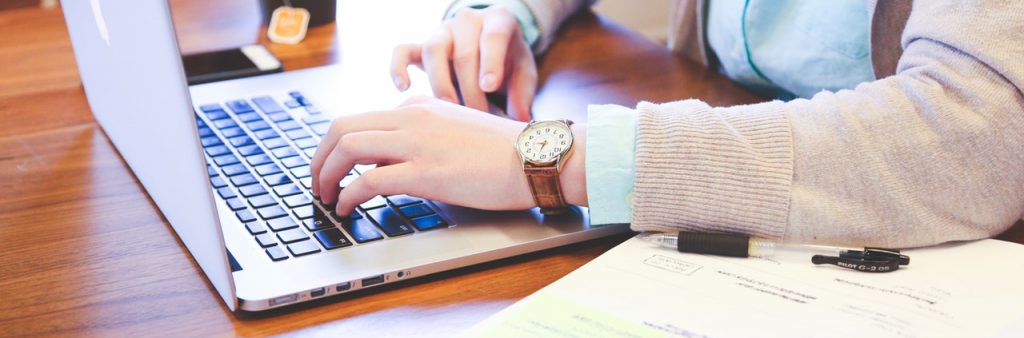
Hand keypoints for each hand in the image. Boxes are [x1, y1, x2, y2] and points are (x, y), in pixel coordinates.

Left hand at [311, 96, 586, 214]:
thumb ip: (423, 138)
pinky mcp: (425, 172)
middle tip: (316, 182)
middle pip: (342, 127)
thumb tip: (392, 163)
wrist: (535, 157)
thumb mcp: (455, 131)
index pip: (361, 120)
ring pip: (348, 148)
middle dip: (319, 157)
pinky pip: (368, 180)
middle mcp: (412, 118)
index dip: (336, 147)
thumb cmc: (504, 152)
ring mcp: (417, 143)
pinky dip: (348, 195)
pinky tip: (347, 208)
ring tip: (325, 197)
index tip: (332, 167)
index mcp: (418, 107)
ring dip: (326, 174)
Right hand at [390, 5, 536, 121]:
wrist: (490, 46)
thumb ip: (523, 94)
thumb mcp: (523, 72)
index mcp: (498, 20)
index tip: (489, 87)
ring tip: (450, 111)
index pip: (493, 37)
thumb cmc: (509, 61)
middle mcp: (468, 21)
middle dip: (470, 89)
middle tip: (478, 117)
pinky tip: (404, 88)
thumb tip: (519, 120)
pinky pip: (403, 51)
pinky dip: (398, 67)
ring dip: (441, 84)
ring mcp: (442, 32)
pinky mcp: (421, 46)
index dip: (490, 62)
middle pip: (463, 52)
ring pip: (433, 50)